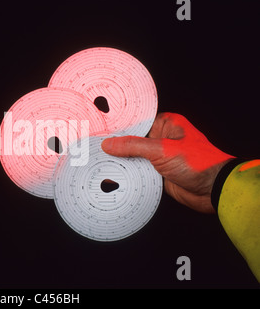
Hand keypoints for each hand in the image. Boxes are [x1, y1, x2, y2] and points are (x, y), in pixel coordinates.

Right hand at [101, 113, 233, 212]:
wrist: (214, 189)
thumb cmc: (200, 163)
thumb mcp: (161, 150)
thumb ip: (133, 146)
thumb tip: (111, 143)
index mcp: (167, 124)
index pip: (137, 122)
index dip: (119, 126)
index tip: (101, 130)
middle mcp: (163, 138)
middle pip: (133, 140)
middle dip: (117, 145)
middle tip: (97, 146)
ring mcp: (160, 156)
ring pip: (134, 157)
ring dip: (122, 161)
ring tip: (101, 160)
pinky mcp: (159, 173)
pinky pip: (139, 171)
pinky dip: (129, 174)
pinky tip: (114, 173)